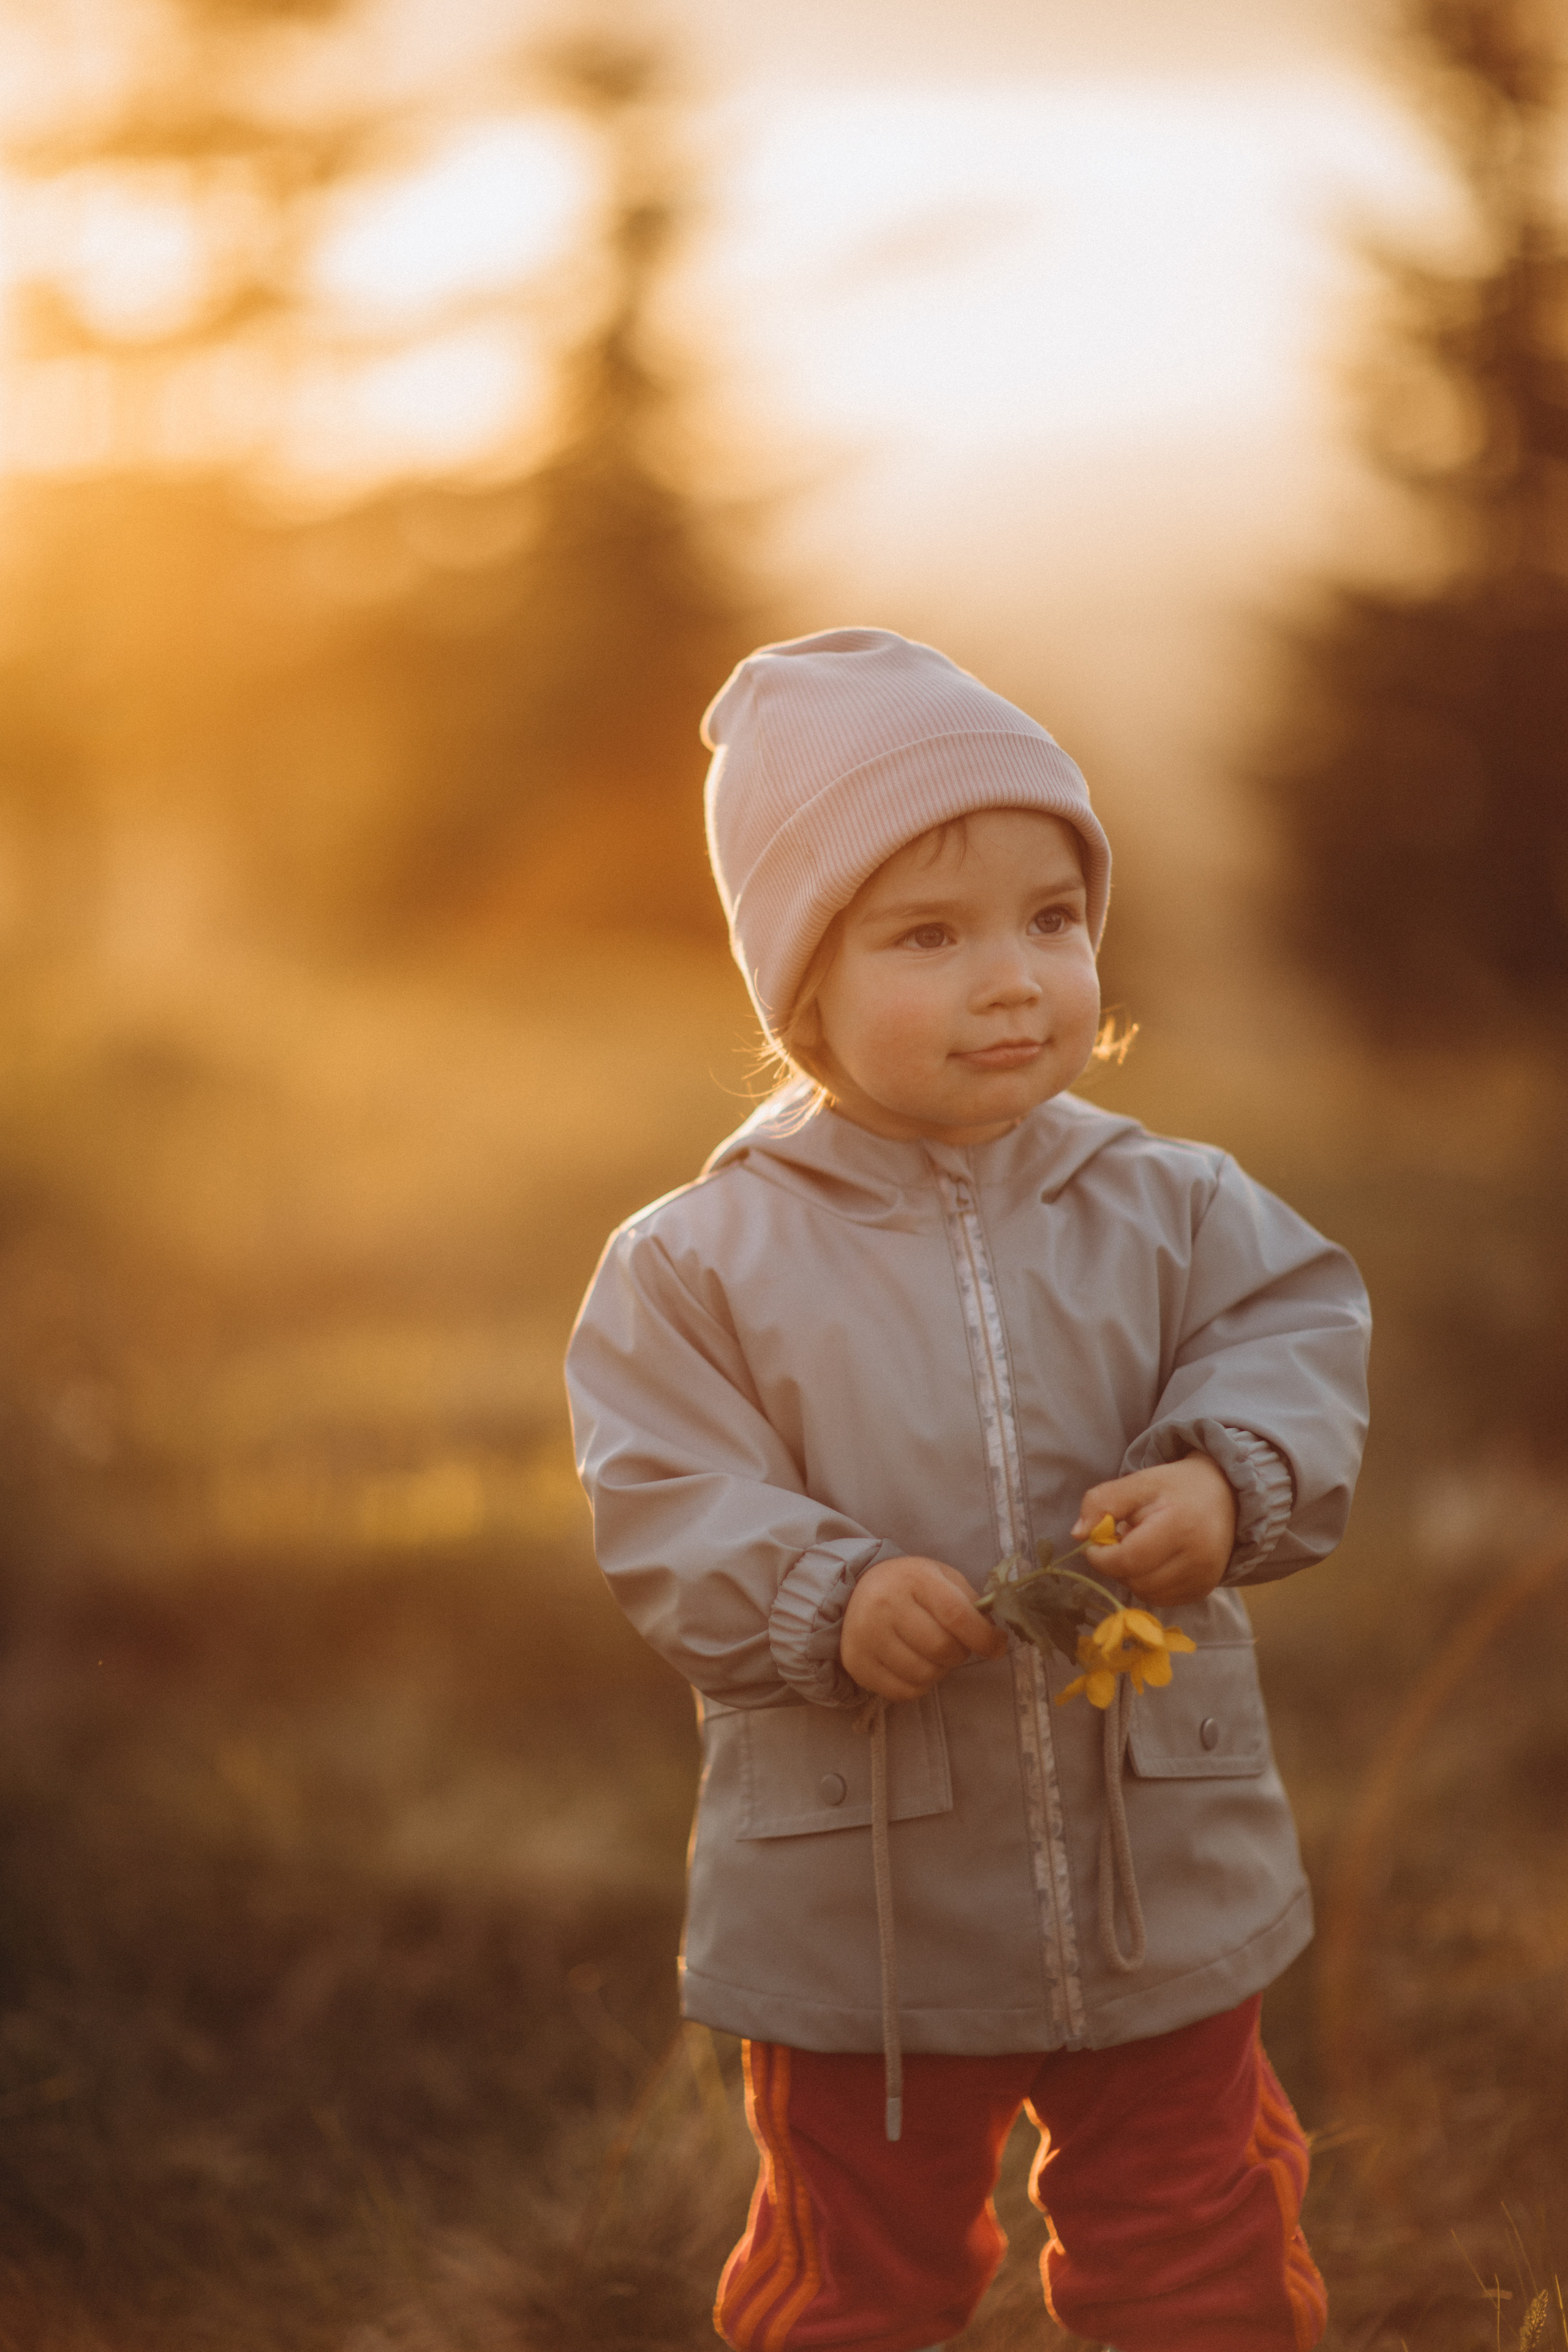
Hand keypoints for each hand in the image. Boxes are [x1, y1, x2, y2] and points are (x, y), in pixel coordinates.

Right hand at [840, 1556, 1008, 1700]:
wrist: (860, 1590)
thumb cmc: (911, 1586)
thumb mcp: (942, 1579)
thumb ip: (970, 1605)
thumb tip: (994, 1640)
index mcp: (914, 1579)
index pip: (956, 1615)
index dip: (984, 1637)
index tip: (997, 1646)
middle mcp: (885, 1605)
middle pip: (941, 1649)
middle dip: (959, 1654)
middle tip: (957, 1646)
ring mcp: (867, 1636)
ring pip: (923, 1675)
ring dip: (939, 1671)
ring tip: (933, 1655)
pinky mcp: (857, 1663)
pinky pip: (902, 1692)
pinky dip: (918, 1686)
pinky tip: (915, 1666)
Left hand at [1071, 1455, 1236, 1606]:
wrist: (1225, 1496)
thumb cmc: (1176, 1488)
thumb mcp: (1139, 1482)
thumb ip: (1103, 1501)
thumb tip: (1077, 1535)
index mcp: (1180, 1526)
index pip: (1128, 1559)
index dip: (1101, 1556)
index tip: (1096, 1542)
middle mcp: (1198, 1559)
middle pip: (1135, 1581)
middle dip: (1116, 1564)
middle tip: (1123, 1539)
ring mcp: (1204, 1579)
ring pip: (1145, 1595)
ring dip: (1131, 1576)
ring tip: (1142, 1548)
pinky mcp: (1204, 1591)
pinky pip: (1161, 1600)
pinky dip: (1148, 1584)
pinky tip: (1155, 1561)